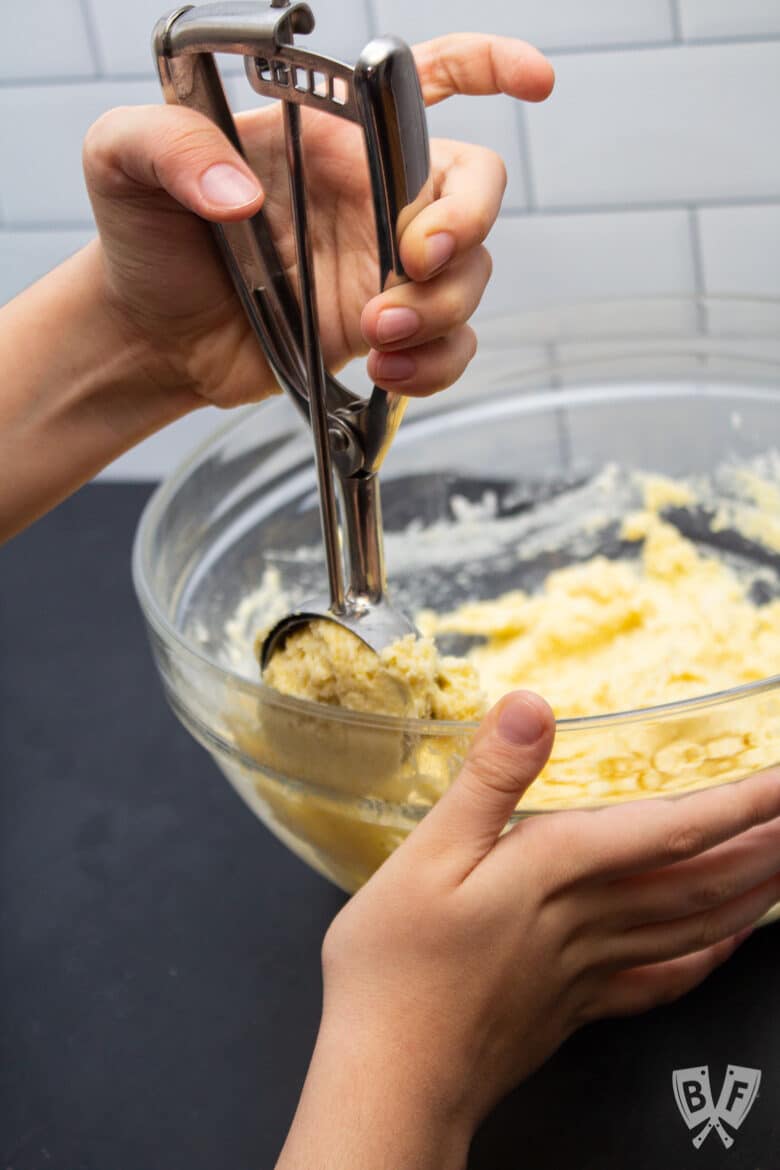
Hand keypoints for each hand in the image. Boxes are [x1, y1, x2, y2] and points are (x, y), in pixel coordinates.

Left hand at [82, 35, 553, 408]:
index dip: (492, 67)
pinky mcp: (382, 330)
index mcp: (332, 138)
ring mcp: (382, 267)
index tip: (533, 80)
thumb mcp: (122, 160)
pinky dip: (435, 365)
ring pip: (469, 277)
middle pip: (473, 191)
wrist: (150, 334)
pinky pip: (448, 346)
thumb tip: (239, 193)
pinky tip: (389, 368)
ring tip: (373, 332)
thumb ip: (171, 148)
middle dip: (464, 225)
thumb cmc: (144, 236)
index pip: (428, 82)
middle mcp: (373, 197)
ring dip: (439, 309)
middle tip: (414, 261)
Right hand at [281, 692, 779, 1166]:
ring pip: (694, 927)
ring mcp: (589, 968)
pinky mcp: (577, 1005)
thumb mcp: (427, 852)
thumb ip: (488, 779)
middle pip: (701, 879)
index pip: (675, 828)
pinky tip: (724, 946)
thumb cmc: (398, 965)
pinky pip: (662, 980)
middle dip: (763, 845)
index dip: (740, 800)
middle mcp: (589, 918)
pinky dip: (706, 959)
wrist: (393, 1076)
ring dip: (750, 894)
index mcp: (557, 869)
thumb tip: (532, 706)